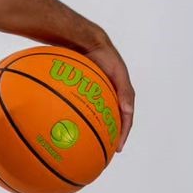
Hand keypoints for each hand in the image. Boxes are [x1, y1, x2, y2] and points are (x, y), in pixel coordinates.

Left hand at [83, 36, 134, 151]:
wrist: (85, 41)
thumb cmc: (105, 56)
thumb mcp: (119, 73)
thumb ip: (125, 91)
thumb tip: (129, 111)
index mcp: (121, 96)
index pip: (125, 119)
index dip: (123, 134)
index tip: (118, 148)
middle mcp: (107, 98)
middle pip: (108, 121)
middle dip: (106, 137)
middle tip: (100, 151)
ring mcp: (93, 96)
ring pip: (91, 117)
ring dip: (89, 130)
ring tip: (82, 144)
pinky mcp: (79, 92)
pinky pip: (75, 108)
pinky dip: (73, 118)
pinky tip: (64, 126)